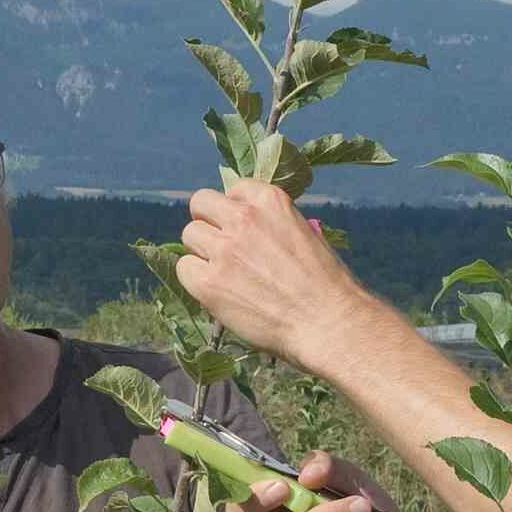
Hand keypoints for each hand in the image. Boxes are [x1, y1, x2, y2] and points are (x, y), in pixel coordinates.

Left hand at [177, 175, 367, 362]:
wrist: (327, 322)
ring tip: (223, 273)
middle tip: (222, 247)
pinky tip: (217, 292)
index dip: (235, 210)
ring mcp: (224, 249)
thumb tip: (249, 230)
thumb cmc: (325, 285)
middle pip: (201, 203)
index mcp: (270, 200)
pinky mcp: (209, 282)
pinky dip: (196, 280)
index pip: (233, 189)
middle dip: (209, 222)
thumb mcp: (305, 234)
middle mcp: (243, 217)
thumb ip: (272, 224)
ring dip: (202, 252)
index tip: (242, 228)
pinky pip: (184, 268)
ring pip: (189, 235)